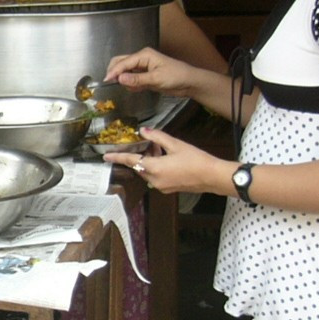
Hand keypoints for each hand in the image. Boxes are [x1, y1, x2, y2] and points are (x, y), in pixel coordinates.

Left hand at [102, 127, 225, 194]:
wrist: (212, 177)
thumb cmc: (196, 159)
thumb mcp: (176, 144)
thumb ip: (157, 137)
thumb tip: (143, 131)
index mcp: (154, 168)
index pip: (130, 161)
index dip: (117, 157)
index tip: (106, 157)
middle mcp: (154, 180)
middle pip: (139, 166)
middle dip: (141, 155)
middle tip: (149, 143)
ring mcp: (161, 186)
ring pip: (148, 171)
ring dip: (150, 160)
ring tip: (159, 148)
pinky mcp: (168, 189)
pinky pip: (156, 177)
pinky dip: (157, 167)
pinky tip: (166, 159)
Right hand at [105, 46, 192, 95]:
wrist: (189, 82)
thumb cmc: (176, 76)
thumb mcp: (156, 79)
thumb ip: (137, 79)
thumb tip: (119, 78)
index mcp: (144, 55)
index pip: (124, 62)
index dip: (114, 71)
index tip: (106, 80)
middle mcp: (141, 59)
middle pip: (121, 62)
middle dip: (115, 72)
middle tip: (110, 83)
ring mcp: (143, 67)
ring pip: (125, 71)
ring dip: (123, 79)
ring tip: (129, 87)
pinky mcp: (145, 75)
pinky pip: (132, 78)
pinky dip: (130, 84)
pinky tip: (135, 88)